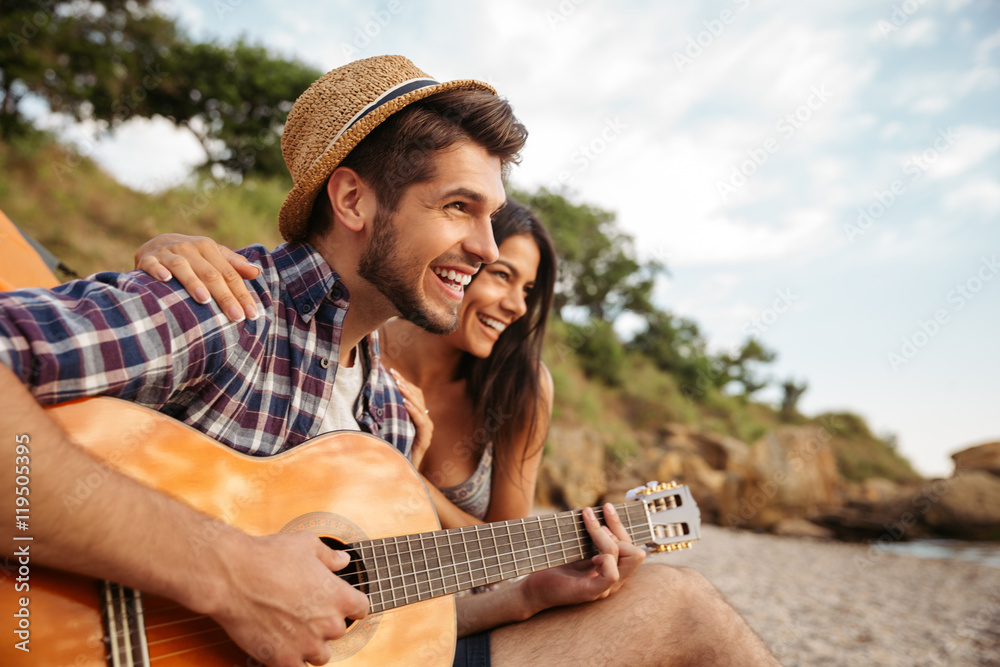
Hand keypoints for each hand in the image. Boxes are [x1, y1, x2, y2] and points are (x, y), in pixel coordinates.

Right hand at [134, 233, 260, 321]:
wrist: (156, 244)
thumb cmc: (193, 256)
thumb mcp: (214, 256)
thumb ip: (234, 264)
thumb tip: (256, 272)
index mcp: (208, 248)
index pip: (229, 274)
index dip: (242, 293)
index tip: (252, 314)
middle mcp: (189, 248)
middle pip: (210, 274)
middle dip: (225, 296)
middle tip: (236, 316)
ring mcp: (167, 252)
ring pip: (182, 267)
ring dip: (193, 282)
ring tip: (204, 300)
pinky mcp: (146, 259)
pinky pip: (152, 264)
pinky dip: (158, 271)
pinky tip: (165, 280)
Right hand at [210, 531, 368, 665]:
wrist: (233, 577)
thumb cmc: (268, 557)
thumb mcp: (306, 544)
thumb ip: (328, 556)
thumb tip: (342, 560)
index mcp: (339, 596)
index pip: (361, 609)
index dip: (353, 605)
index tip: (344, 604)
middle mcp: (328, 623)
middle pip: (339, 631)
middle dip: (325, 622)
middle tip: (306, 611)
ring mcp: (306, 644)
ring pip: (321, 655)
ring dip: (312, 645)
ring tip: (294, 632)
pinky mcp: (283, 659)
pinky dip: (292, 661)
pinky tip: (283, 650)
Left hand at [389, 368, 433, 469]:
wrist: (400, 474)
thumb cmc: (391, 452)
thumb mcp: (386, 430)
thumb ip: (384, 417)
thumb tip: (367, 401)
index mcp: (415, 417)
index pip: (412, 394)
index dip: (402, 382)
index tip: (390, 371)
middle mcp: (423, 421)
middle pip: (417, 396)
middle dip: (404, 383)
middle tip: (392, 372)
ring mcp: (426, 430)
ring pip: (420, 406)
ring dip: (408, 393)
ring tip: (398, 383)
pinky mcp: (425, 440)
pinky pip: (421, 422)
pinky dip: (413, 411)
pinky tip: (405, 403)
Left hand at [519, 503, 645, 613]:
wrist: (533, 588)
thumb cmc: (553, 565)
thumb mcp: (575, 546)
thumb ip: (588, 535)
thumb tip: (590, 510)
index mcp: (612, 567)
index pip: (631, 545)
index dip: (620, 524)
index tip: (605, 508)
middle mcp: (614, 578)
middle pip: (635, 551)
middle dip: (617, 527)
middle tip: (592, 517)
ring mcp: (605, 587)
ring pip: (625, 557)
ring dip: (605, 536)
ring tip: (587, 526)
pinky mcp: (591, 592)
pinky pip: (612, 575)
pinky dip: (606, 559)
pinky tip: (592, 556)